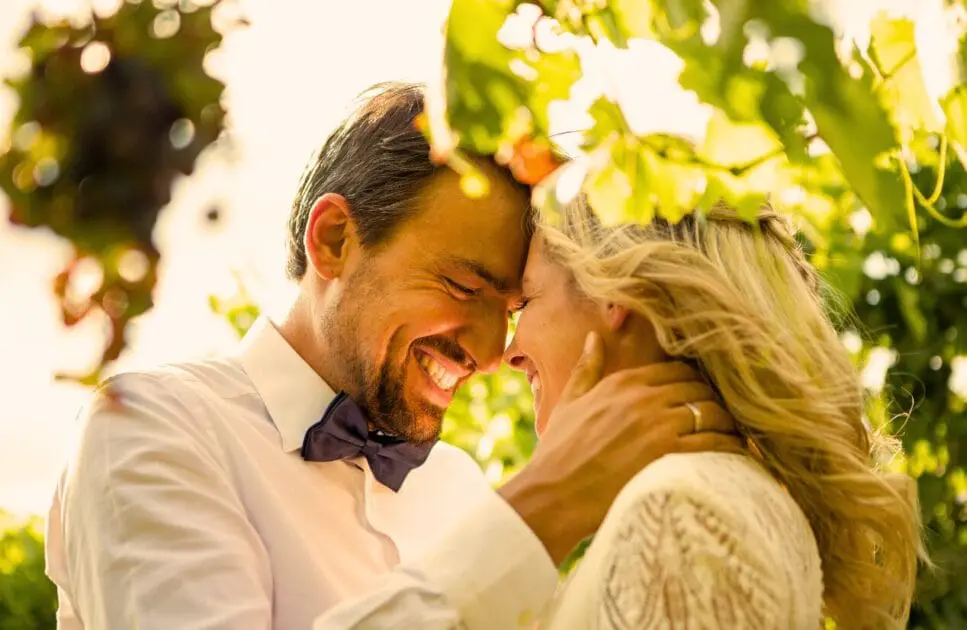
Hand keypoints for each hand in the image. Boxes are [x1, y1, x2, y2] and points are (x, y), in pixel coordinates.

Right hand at [499, 332, 741, 564]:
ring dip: (728, 423)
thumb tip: (592, 337)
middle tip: (726, 419)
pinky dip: (730, 445)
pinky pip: (714, 441)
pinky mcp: (668, 454)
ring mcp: (657, 425)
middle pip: (699, 389)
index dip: (696, 382)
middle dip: (715, 402)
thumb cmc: (558, 453)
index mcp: (622, 382)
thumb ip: (586, 368)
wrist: (553, 495)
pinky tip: (737, 453)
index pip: (678, 369)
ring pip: (712, 411)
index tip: (704, 397)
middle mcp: (643, 397)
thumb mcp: (569, 403)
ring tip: (736, 436)